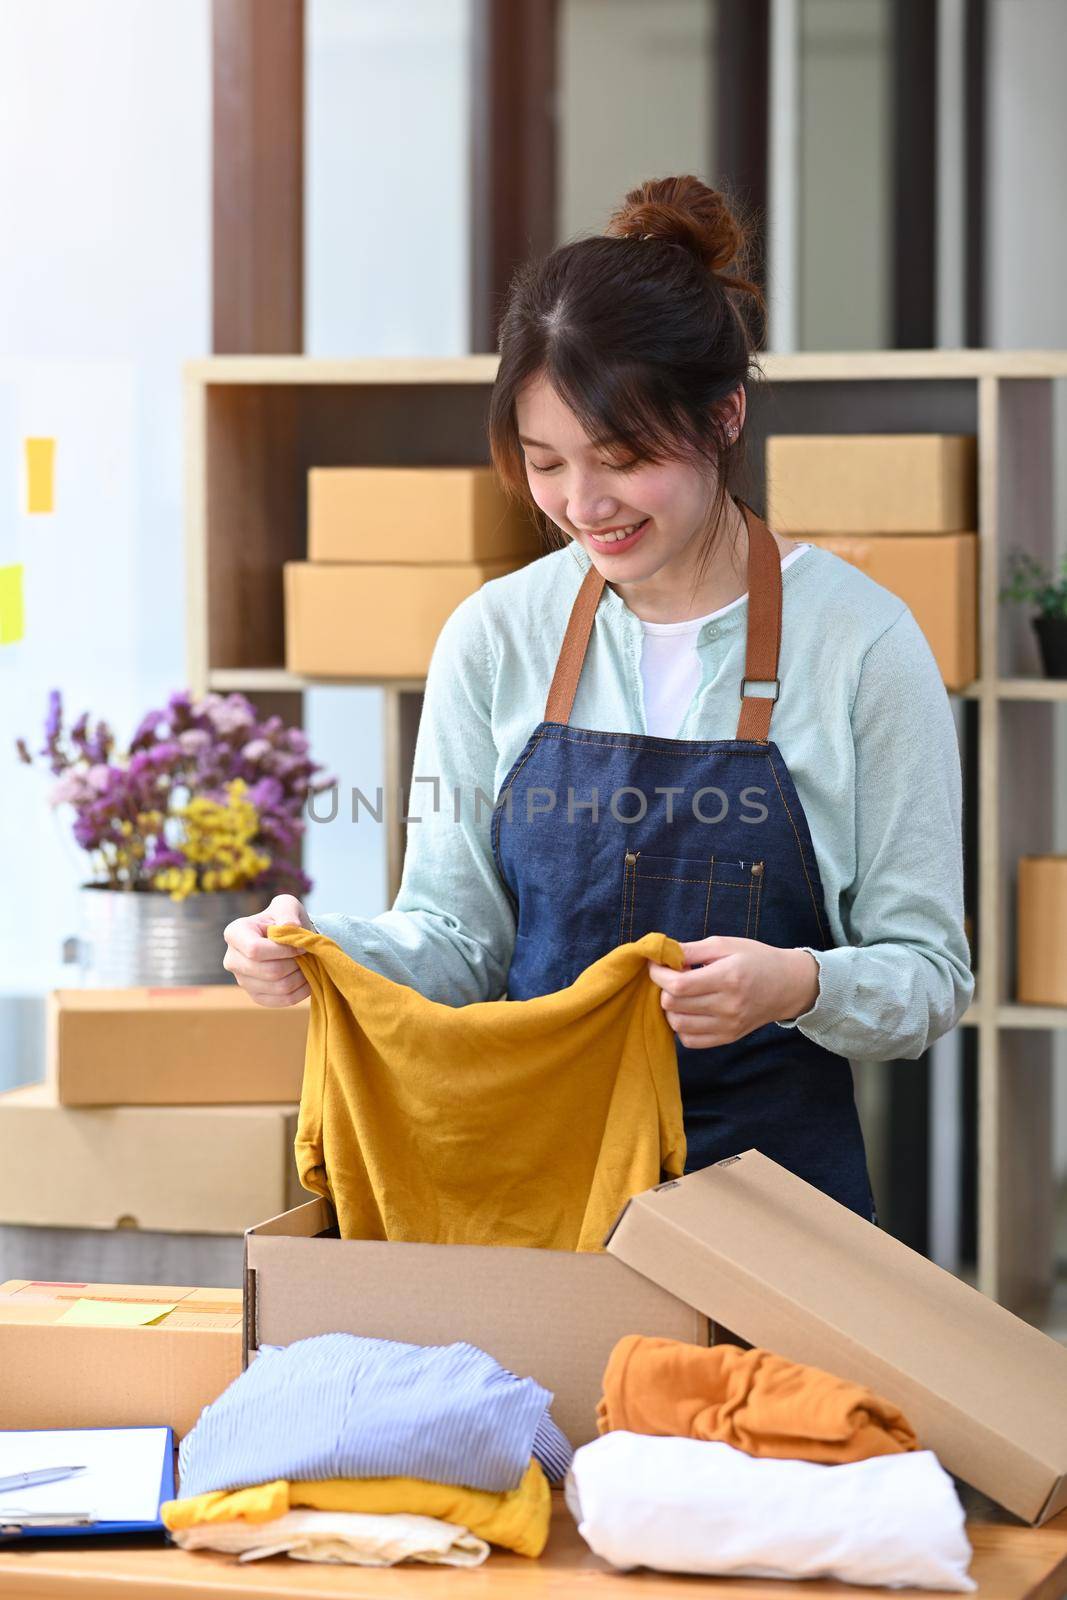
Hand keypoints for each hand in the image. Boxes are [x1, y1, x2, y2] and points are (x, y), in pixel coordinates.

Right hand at [222, 893, 313, 1006]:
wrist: (289, 940)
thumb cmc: (285, 919)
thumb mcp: (287, 905)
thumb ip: (288, 911)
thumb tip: (289, 927)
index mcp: (235, 933)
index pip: (255, 950)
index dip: (283, 950)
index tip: (301, 945)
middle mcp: (232, 959)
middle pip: (269, 971)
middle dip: (295, 963)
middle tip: (306, 955)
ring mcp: (242, 980)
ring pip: (279, 987)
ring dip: (301, 976)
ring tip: (306, 963)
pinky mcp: (256, 996)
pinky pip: (283, 1000)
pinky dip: (301, 990)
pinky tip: (306, 978)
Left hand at [646, 937, 819, 1048]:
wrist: (788, 985)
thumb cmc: (756, 959)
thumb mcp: (726, 944)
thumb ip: (692, 949)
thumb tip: (663, 954)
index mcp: (727, 978)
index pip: (678, 985)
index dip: (658, 975)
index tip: (656, 964)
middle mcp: (728, 1006)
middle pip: (673, 1005)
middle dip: (663, 989)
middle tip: (672, 976)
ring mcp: (728, 1026)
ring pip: (677, 1025)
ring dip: (671, 1008)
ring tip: (681, 993)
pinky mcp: (728, 1038)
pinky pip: (690, 1040)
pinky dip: (682, 1026)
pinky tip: (689, 1010)